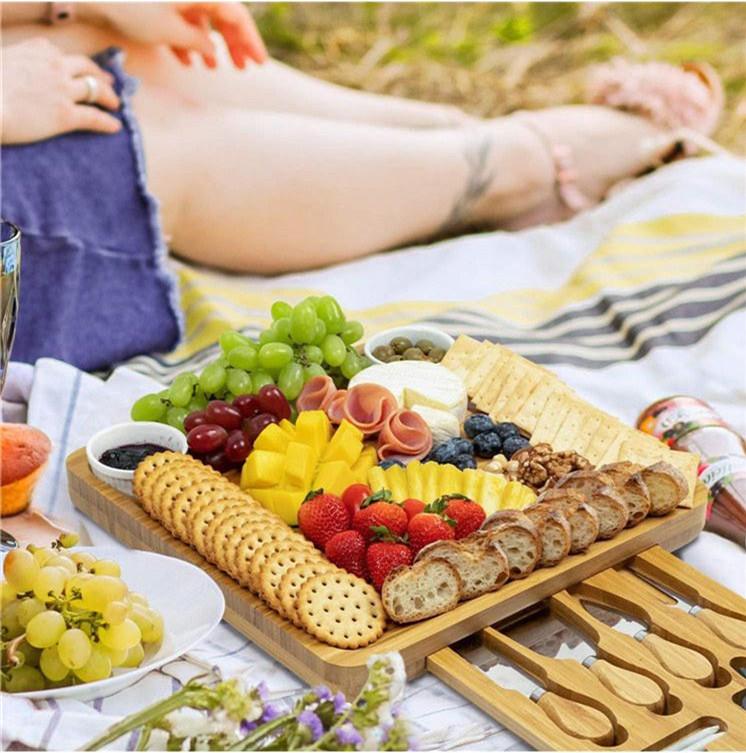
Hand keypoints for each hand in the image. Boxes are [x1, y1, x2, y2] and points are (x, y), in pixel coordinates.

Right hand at [1, 38, 120, 144]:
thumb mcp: (2, 61)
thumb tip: (16, 69)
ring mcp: (62, 90)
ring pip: (95, 90)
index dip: (74, 63)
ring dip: (109, 97)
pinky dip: (107, 122)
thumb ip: (16, 62)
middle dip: (99, 75)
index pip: (60, 54)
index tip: (81, 68)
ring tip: (115, 104)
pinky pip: (94, 117)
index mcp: (36, 50)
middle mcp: (54, 66)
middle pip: (86, 67)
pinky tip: (115, 127)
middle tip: (109, 82)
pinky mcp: (66, 114)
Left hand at [87, 3, 266, 68]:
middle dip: (233, 44)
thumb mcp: (171, 29)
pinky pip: (183, 17)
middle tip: (242, 69)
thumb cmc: (133, 6)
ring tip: (213, 70)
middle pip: (223, 15)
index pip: (236, 15)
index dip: (250, 40)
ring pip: (203, 18)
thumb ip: (199, 40)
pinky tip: (186, 61)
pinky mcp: (161, 0)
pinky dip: (187, 38)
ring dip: (209, 44)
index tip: (259, 63)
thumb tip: (214, 48)